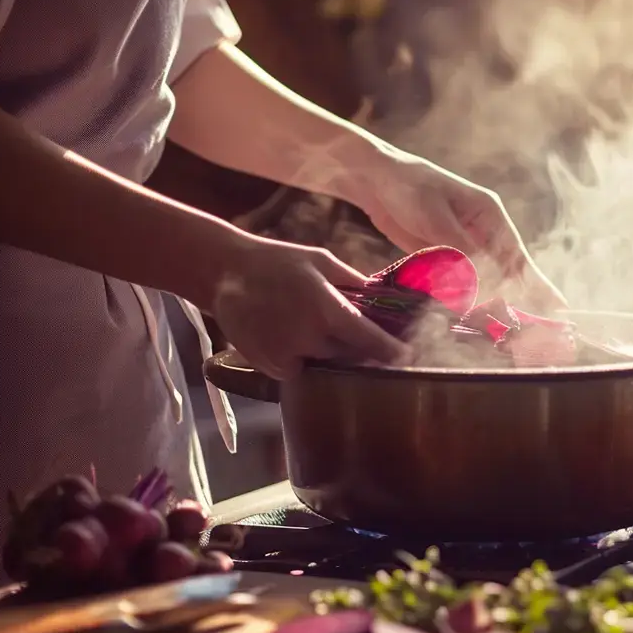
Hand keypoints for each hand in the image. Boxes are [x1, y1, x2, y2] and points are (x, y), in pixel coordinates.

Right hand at [209, 236, 408, 379]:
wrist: (225, 273)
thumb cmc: (279, 262)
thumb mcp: (322, 262)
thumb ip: (355, 283)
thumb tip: (387, 297)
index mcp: (326, 308)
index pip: (370, 340)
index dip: (391, 352)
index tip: (407, 358)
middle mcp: (308, 336)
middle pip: (350, 355)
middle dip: (358, 348)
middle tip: (357, 336)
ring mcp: (286, 355)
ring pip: (325, 364)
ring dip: (329, 352)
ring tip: (313, 327)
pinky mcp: (268, 366)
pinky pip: (299, 371)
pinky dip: (302, 359)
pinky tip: (292, 337)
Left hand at [347, 155, 565, 310]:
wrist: (372, 178)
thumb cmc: (407, 187)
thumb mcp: (436, 218)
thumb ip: (459, 253)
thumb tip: (481, 287)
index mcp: (490, 216)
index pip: (518, 257)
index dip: (537, 285)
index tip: (557, 307)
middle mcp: (482, 233)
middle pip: (508, 273)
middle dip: (521, 300)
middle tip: (537, 332)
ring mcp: (463, 246)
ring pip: (486, 281)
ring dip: (493, 304)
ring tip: (507, 331)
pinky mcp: (443, 257)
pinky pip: (461, 283)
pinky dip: (468, 301)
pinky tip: (473, 319)